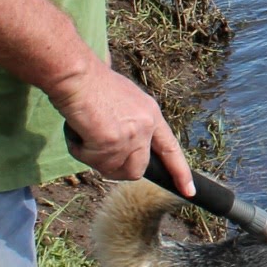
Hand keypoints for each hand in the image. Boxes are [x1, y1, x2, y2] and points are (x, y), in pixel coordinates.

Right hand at [50, 57, 192, 193]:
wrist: (78, 75)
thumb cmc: (92, 83)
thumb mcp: (124, 100)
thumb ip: (130, 123)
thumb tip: (121, 142)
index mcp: (151, 115)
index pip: (170, 149)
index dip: (179, 171)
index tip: (188, 190)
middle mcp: (145, 128)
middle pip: (136, 170)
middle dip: (115, 167)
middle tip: (97, 149)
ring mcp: (130, 137)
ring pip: (111, 169)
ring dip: (94, 158)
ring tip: (85, 133)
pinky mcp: (111, 143)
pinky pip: (91, 161)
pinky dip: (80, 149)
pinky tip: (78, 130)